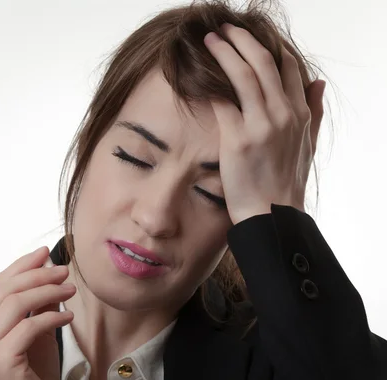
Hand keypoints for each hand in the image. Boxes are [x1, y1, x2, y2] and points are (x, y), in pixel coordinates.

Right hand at [0, 247, 75, 379]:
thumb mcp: (36, 334)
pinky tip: (69, 318)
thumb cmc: (34, 378)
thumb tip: (46, 268)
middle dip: (36, 275)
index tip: (44, 253)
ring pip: (15, 304)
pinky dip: (52, 318)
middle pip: (3, 291)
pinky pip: (28, 327)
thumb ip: (36, 304)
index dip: (20, 266)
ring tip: (69, 290)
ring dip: (47, 291)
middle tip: (63, 270)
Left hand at [203, 23, 325, 224]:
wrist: (272, 213)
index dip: (267, 46)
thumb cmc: (287, 181)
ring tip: (209, 41)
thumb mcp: (309, 144)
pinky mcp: (238, 138)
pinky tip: (196, 75)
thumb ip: (315, 112)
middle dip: (241, 40)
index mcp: (300, 113)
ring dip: (223, 53)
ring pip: (242, 75)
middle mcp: (283, 113)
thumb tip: (317, 83)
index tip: (249, 36)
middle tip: (223, 30)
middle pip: (262, 62)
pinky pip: (221, 101)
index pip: (287, 66)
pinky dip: (208, 84)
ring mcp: (261, 124)